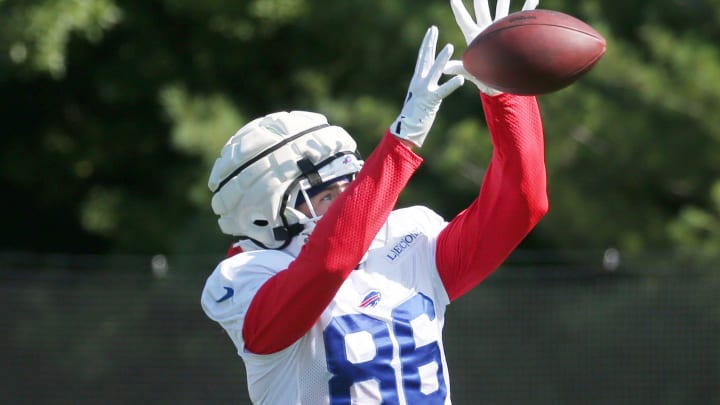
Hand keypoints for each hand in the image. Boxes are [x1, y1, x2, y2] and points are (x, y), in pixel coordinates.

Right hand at [390, 26, 464, 147]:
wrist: (406, 129)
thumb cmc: (415, 115)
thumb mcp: (421, 96)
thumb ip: (426, 86)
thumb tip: (433, 79)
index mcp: (417, 80)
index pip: (422, 58)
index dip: (426, 44)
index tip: (430, 31)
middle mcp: (419, 82)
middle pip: (425, 58)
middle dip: (429, 43)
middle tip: (433, 29)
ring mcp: (424, 90)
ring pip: (435, 71)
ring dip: (442, 58)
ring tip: (450, 46)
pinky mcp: (430, 101)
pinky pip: (443, 91)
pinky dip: (451, 85)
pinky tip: (460, 79)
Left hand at [446, 0, 539, 94]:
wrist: (500, 81)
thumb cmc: (483, 77)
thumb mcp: (469, 71)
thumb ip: (457, 67)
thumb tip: (444, 69)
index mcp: (474, 36)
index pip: (464, 21)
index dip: (459, 10)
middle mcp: (486, 29)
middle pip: (482, 9)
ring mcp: (500, 29)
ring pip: (501, 10)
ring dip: (503, 0)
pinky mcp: (512, 33)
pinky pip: (522, 19)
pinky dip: (528, 8)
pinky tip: (533, 0)